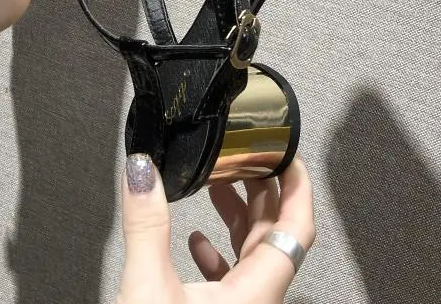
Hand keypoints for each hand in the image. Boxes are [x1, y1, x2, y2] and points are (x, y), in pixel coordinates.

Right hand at [117, 155, 314, 303]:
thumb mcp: (147, 288)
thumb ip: (146, 224)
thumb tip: (142, 172)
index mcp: (255, 294)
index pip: (296, 228)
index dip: (298, 186)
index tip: (289, 151)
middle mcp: (256, 303)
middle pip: (275, 235)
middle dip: (262, 190)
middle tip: (246, 155)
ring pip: (253, 256)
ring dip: (239, 218)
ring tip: (220, 186)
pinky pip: (231, 279)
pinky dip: (218, 252)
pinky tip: (198, 242)